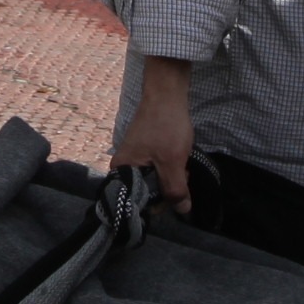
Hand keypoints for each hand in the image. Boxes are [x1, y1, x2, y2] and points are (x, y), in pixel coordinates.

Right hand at [110, 58, 195, 211]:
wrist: (167, 93)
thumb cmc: (165, 127)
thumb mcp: (172, 162)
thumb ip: (176, 189)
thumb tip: (183, 211)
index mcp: (121, 171)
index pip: (138, 202)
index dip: (160, 203)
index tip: (175, 194)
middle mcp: (123, 166)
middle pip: (147, 191)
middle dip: (168, 187)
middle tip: (182, 173)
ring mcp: (134, 157)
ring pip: (155, 178)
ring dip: (171, 176)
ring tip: (183, 163)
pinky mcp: (144, 150)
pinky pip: (156, 167)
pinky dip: (169, 165)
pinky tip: (179, 156)